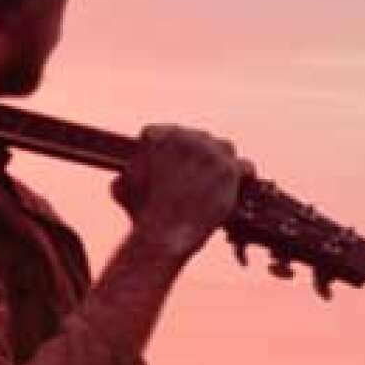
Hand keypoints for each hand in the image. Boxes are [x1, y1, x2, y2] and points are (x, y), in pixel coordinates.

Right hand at [111, 124, 254, 260]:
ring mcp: (210, 152)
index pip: (168, 133)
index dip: (171, 149)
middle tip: (195, 176)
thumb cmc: (142, 212)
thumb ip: (125, 176)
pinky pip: (243, 166)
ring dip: (221, 161)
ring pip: (223, 148)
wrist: (164, 231)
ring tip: (217, 178)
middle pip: (199, 138)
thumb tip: (121, 178)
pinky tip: (240, 183)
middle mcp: (187, 137)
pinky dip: (242, 174)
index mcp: (159, 135)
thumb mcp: (123, 190)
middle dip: (198, 156)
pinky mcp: (229, 170)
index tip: (172, 163)